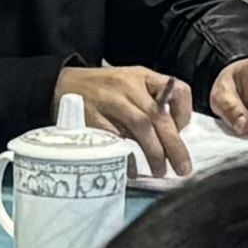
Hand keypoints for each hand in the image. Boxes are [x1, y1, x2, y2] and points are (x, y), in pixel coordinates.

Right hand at [60, 63, 194, 174]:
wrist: (63, 83)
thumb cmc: (104, 90)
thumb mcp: (131, 86)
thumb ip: (151, 106)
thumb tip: (172, 140)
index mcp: (143, 77)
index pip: (177, 90)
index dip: (184, 114)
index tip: (181, 132)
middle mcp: (129, 86)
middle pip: (159, 115)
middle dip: (174, 145)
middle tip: (183, 168)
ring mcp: (109, 100)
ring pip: (141, 125)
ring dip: (154, 151)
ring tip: (160, 170)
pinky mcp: (91, 115)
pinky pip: (114, 137)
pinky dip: (126, 154)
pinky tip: (132, 168)